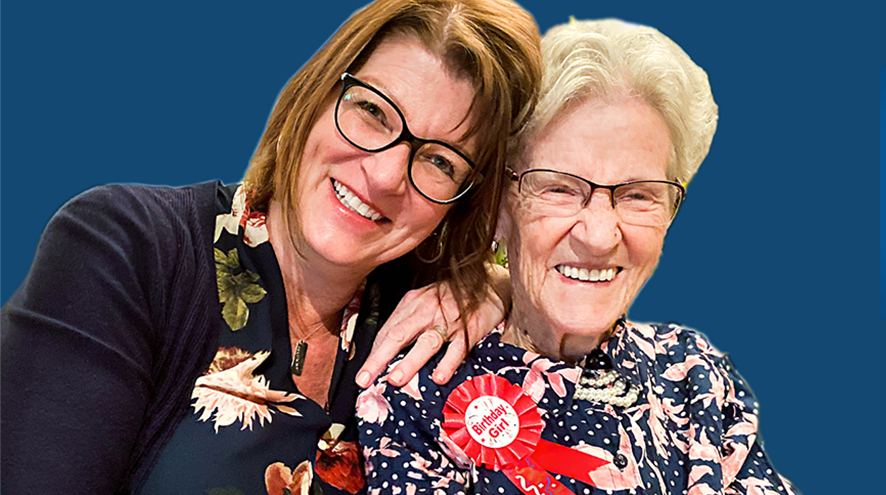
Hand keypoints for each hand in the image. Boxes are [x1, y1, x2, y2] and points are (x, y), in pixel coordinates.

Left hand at [356, 267, 510, 387]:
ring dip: (409, 362)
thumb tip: (388, 349)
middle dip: (379, 358)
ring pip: (426, 343)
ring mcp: (449, 320)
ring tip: (395, 380)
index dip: (373, 353)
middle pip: (398, 335)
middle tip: (365, 378)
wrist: (491, 283)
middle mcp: (427, 309)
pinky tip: (438, 378)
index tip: (363, 372)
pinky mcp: (470, 329)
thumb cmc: (455, 296)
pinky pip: (457, 349)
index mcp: (413, 303)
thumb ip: (409, 321)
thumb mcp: (427, 301)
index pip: (387, 331)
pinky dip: (447, 363)